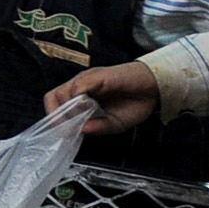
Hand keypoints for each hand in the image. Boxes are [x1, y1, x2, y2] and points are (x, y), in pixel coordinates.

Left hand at [44, 62, 160, 134]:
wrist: (154, 88)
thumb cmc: (134, 103)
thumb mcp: (115, 124)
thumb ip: (98, 127)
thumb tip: (82, 130)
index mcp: (82, 96)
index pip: (56, 103)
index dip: (56, 118)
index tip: (65, 131)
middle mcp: (81, 86)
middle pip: (54, 97)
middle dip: (58, 114)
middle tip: (71, 126)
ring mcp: (88, 79)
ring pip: (63, 92)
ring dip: (69, 109)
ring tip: (84, 118)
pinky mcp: (97, 75)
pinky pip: (79, 86)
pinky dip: (79, 99)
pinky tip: (91, 108)